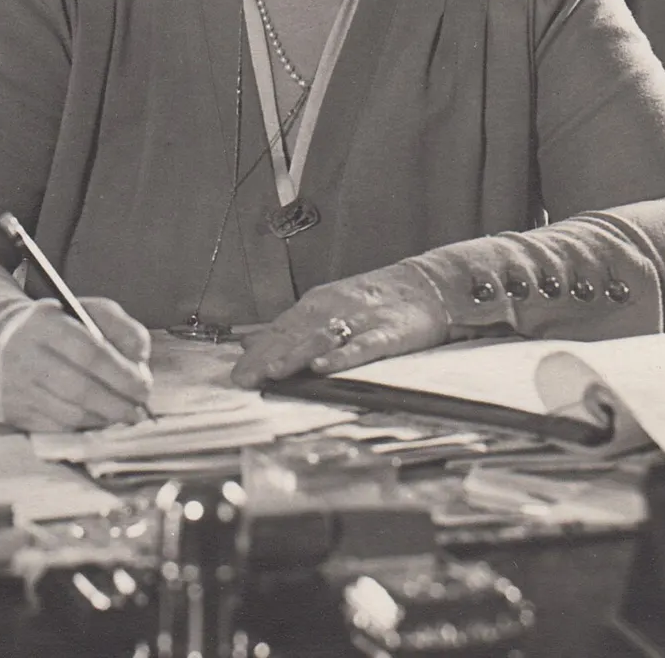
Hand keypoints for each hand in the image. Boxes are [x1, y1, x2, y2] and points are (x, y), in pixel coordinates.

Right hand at [0, 297, 152, 431]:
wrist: (4, 340)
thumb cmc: (59, 326)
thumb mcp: (88, 312)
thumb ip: (121, 327)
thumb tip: (140, 358)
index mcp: (46, 321)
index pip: (90, 352)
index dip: (122, 374)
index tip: (144, 386)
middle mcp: (24, 352)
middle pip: (79, 388)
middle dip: (117, 403)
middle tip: (138, 409)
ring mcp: (14, 385)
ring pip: (69, 413)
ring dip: (104, 418)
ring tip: (123, 414)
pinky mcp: (12, 411)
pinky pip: (56, 427)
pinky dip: (84, 427)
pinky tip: (98, 418)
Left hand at [229, 263, 448, 387]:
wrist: (426, 285)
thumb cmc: (373, 302)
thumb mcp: (328, 309)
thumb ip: (292, 328)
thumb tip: (251, 341)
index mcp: (317, 304)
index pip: (281, 329)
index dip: (258, 352)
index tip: (238, 374)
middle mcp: (334, 309)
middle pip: (296, 335)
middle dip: (268, 357)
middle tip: (245, 379)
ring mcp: (361, 320)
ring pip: (323, 338)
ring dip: (297, 355)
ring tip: (274, 372)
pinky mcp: (388, 332)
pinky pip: (363, 346)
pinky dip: (342, 356)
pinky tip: (324, 366)